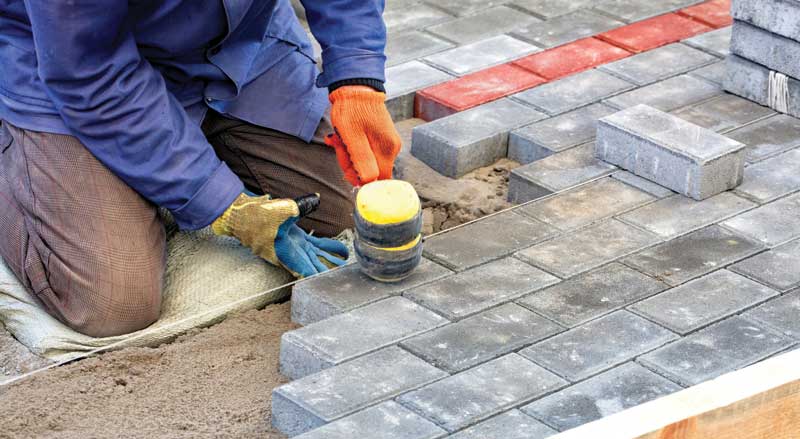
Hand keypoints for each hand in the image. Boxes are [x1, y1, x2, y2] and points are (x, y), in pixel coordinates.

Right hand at [211, 193, 348, 277]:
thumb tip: (316, 199)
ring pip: (321, 259)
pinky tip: (344, 251)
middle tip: (351, 281)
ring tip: (353, 268)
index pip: (309, 272)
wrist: (242, 214)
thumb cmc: (257, 216)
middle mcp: (294, 254)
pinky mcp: (298, 239)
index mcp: (289, 254)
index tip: (335, 287)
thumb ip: (301, 207)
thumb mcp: (280, 211)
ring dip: (335, 263)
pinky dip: (331, 249)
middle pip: (318, 269)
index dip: (322, 279)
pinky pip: (318, 247)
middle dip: (333, 274)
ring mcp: (297, 247)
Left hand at [325, 85, 401, 186]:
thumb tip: (368, 183)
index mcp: (387, 150)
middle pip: (371, 171)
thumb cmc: (352, 109)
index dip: (361, 178)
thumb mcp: (351, 138)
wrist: (354, 87)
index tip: (348, 166)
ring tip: (340, 140)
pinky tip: (344, 137)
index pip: (378, 179)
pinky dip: (352, 147)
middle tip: (341, 148)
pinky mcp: (380, 138)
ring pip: (366, 161)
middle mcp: (391, 148)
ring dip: (349, 154)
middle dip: (351, 163)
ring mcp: (386, 143)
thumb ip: (362, 162)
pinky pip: (365, 151)